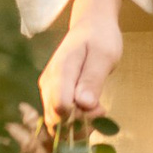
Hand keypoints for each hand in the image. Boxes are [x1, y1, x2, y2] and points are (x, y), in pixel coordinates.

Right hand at [40, 0, 124, 124]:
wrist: (90, 26)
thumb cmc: (100, 38)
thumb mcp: (104, 56)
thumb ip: (92, 79)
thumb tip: (84, 104)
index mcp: (60, 71)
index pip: (61, 107)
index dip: (81, 116)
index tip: (101, 109)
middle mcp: (48, 83)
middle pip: (55, 119)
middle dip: (80, 125)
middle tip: (102, 111)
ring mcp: (48, 90)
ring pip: (55, 122)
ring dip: (78, 126)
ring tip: (98, 111)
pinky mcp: (52, 95)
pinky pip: (59, 117)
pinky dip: (75, 122)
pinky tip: (91, 111)